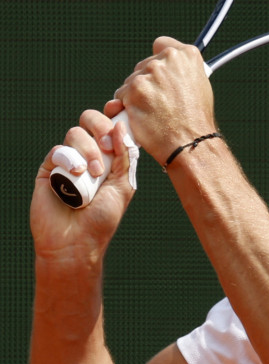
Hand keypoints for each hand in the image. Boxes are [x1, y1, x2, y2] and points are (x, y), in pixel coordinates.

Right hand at [31, 110, 135, 264]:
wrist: (76, 242)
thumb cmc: (102, 219)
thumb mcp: (123, 186)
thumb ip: (125, 157)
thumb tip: (121, 126)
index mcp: (109, 160)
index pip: (110, 128)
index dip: (114, 123)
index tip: (120, 131)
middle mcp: (88, 157)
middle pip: (90, 122)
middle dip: (100, 127)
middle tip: (107, 144)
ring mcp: (68, 162)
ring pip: (75, 134)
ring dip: (89, 150)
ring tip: (94, 174)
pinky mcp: (49, 169)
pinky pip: (58, 150)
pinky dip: (70, 159)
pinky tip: (77, 173)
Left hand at [112, 36, 216, 165]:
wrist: (190, 143)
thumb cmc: (196, 121)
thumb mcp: (200, 87)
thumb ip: (182, 72)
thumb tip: (169, 69)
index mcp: (186, 55)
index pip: (161, 45)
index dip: (160, 60)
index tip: (161, 73)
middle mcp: (167, 60)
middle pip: (144, 65)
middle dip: (148, 82)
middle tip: (160, 102)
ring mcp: (148, 74)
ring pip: (132, 81)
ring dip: (136, 96)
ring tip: (154, 114)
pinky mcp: (132, 90)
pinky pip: (121, 95)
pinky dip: (127, 107)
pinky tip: (143, 118)